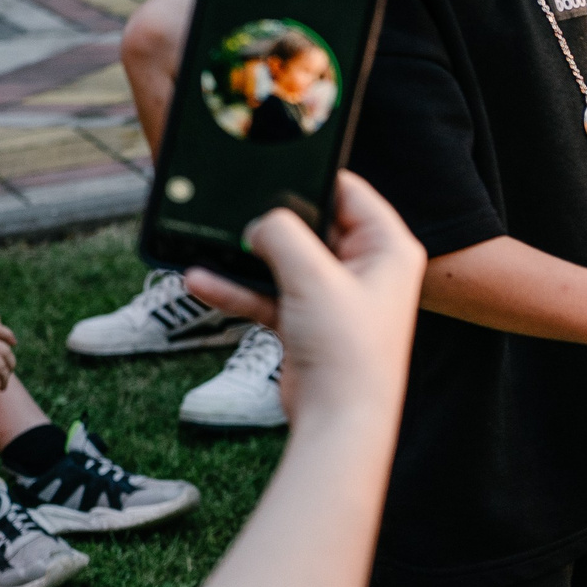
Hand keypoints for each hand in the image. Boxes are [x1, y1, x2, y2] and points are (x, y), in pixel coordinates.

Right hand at [183, 171, 427, 423]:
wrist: (338, 420)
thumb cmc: (346, 349)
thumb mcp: (313, 276)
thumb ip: (282, 235)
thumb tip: (259, 223)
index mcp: (387, 248)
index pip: (350, 192)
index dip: (312, 178)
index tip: (272, 166)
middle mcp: (366, 268)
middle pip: (313, 225)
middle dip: (272, 221)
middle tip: (234, 207)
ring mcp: (335, 296)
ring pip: (285, 261)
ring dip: (247, 257)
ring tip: (206, 243)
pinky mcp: (308, 321)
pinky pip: (268, 294)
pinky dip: (238, 289)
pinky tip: (199, 280)